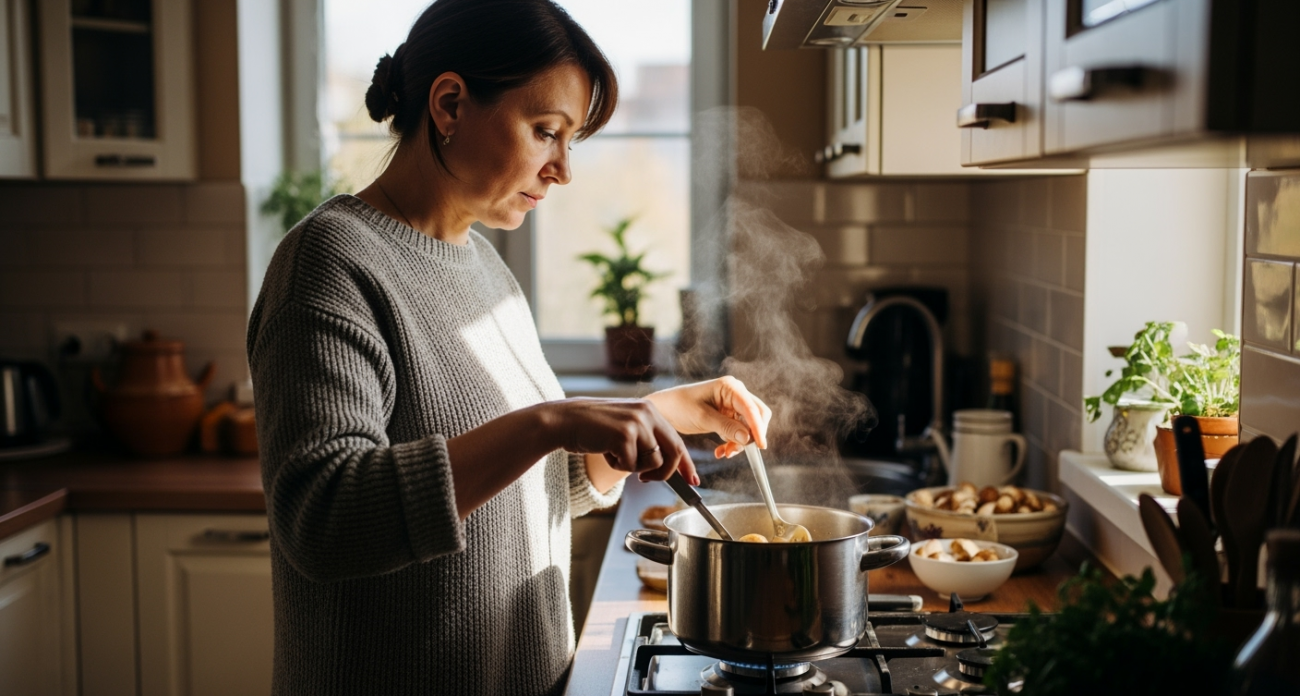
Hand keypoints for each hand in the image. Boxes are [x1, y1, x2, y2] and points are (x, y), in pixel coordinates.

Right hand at [548, 398, 696, 482]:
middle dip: (666, 473)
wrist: (565, 420)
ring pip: (652, 462)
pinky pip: (631, 465)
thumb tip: (666, 466)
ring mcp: (637, 423)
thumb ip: (646, 440)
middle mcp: (647, 413)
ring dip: (632, 467)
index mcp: (650, 410)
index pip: (677, 440)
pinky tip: (604, 451)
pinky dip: (617, 465)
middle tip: (646, 480)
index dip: (686, 463)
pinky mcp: (624, 435)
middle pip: (673, 452)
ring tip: (614, 452)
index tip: (693, 479)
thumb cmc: (592, 428)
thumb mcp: (625, 428)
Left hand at [644, 376, 772, 459]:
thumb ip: (726, 427)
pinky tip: (721, 451)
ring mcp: (734, 405)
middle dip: (749, 436)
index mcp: (730, 387)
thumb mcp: (702, 418)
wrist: (665, 410)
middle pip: (757, 416)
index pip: (751, 408)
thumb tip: (748, 438)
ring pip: (749, 427)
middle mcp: (736, 393)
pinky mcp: (730, 416)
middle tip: (734, 451)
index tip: (760, 446)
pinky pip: (740, 432)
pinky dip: (734, 443)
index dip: (758, 427)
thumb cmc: (680, 406)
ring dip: (740, 442)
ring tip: (724, 453)